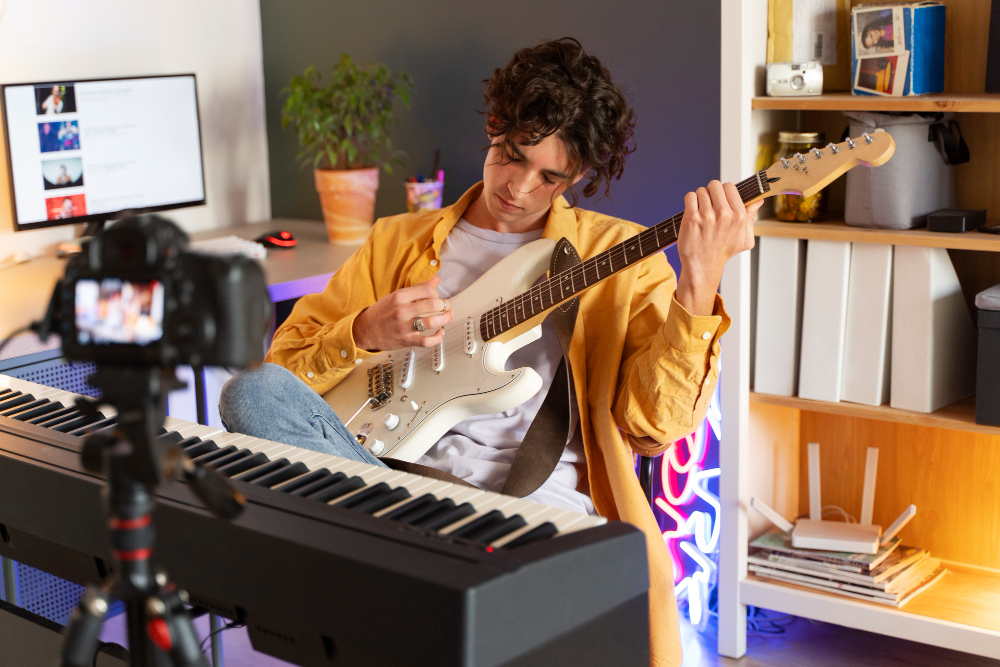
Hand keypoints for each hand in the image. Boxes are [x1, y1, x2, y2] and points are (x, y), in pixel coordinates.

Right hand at [352, 276, 452, 351]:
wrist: (364, 331)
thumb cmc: (381, 312)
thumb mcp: (396, 296)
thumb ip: (417, 289)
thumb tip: (436, 280)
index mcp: (399, 297)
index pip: (427, 290)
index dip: (437, 292)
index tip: (436, 296)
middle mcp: (402, 311)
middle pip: (433, 305)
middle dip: (444, 304)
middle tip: (446, 305)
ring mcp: (405, 327)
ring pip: (433, 322)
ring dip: (445, 318)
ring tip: (448, 316)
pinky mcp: (407, 341)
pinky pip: (427, 341)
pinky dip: (438, 337)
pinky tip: (441, 332)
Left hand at [675, 180, 762, 314]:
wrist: (703, 266)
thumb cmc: (723, 252)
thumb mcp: (745, 239)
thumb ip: (751, 217)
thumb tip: (758, 200)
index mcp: (739, 216)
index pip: (730, 187)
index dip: (724, 191)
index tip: (721, 199)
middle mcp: (724, 214)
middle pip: (715, 185)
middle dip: (711, 192)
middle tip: (709, 204)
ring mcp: (707, 215)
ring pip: (701, 191)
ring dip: (700, 198)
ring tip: (701, 211)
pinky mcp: (692, 218)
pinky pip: (690, 196)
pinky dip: (690, 201)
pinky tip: (692, 212)